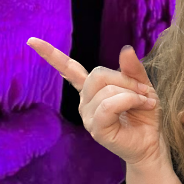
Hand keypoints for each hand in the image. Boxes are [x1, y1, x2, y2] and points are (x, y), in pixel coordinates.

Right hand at [26, 38, 162, 166]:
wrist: (152, 142)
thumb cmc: (144, 115)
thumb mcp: (142, 85)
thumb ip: (132, 69)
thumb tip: (125, 49)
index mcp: (90, 89)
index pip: (68, 68)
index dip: (50, 54)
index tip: (31, 41)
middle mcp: (84, 101)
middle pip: (98, 74)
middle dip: (125, 79)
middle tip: (144, 91)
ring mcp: (88, 116)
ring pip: (106, 89)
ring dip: (132, 93)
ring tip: (145, 102)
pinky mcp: (96, 129)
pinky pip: (108, 106)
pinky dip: (129, 101)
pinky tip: (141, 105)